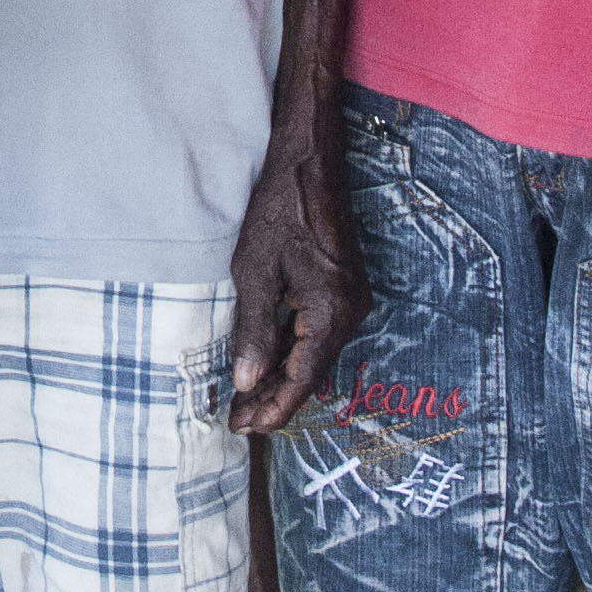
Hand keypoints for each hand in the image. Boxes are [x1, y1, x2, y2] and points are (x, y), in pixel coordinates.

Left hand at [226, 110, 365, 431]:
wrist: (309, 164)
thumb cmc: (279, 210)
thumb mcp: (255, 272)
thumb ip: (254, 331)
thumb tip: (248, 383)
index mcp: (331, 311)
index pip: (302, 378)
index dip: (273, 408)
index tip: (244, 428)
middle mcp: (351, 312)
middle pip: (312, 372)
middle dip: (275, 398)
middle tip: (238, 422)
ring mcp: (352, 300)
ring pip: (315, 354)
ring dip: (283, 377)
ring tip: (246, 401)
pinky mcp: (345, 289)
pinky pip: (319, 333)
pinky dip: (293, 351)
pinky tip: (268, 363)